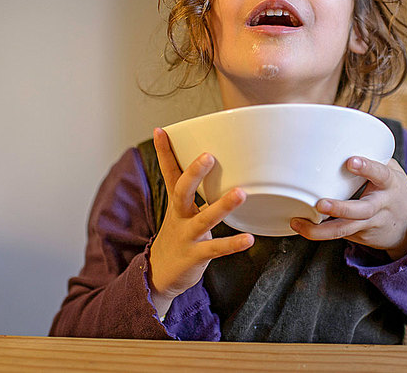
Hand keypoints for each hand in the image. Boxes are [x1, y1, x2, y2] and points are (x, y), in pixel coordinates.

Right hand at [148, 128, 253, 316]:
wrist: (158, 275)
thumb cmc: (177, 237)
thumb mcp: (180, 212)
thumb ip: (193, 191)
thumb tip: (206, 165)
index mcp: (177, 203)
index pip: (168, 173)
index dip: (164, 152)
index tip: (161, 131)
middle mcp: (179, 216)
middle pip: (181, 191)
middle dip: (194, 173)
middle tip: (209, 156)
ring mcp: (187, 236)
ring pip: (203, 219)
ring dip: (222, 206)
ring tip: (240, 194)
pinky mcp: (196, 255)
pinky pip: (216, 249)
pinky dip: (232, 244)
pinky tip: (248, 240)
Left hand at [290, 156, 406, 260]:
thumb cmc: (391, 189)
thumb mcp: (390, 169)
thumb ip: (371, 157)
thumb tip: (338, 137)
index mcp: (389, 183)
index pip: (380, 174)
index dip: (366, 168)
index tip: (350, 161)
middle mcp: (381, 205)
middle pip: (361, 210)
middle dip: (340, 208)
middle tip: (320, 204)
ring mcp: (371, 223)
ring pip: (346, 229)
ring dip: (320, 230)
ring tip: (298, 223)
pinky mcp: (361, 235)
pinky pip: (340, 234)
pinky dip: (320, 232)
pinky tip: (302, 227)